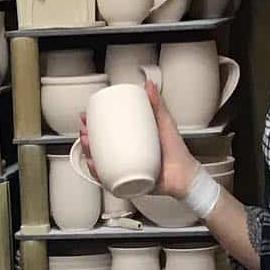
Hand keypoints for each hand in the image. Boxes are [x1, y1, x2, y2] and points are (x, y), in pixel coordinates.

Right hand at [79, 80, 195, 198]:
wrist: (185, 176)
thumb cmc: (177, 153)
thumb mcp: (165, 123)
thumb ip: (157, 104)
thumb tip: (149, 85)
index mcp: (131, 142)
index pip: (107, 132)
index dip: (93, 125)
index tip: (87, 117)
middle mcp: (125, 156)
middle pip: (99, 148)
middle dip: (86, 139)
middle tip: (84, 130)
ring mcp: (125, 170)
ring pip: (100, 163)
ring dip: (88, 154)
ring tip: (87, 144)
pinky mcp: (127, 184)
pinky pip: (108, 180)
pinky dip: (98, 174)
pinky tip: (93, 165)